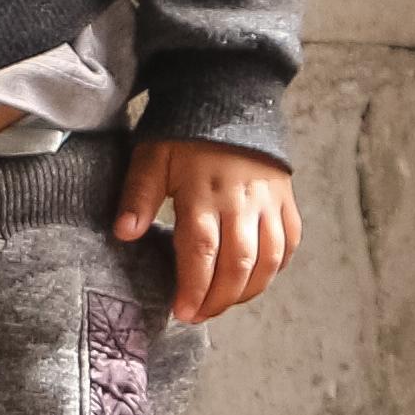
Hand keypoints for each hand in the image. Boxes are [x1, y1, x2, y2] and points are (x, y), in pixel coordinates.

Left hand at [119, 137, 299, 323]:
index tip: (182, 311)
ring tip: (224, 303)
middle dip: (219, 299)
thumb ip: (138, 196)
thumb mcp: (152, 157)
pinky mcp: (286, 199)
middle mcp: (241, 200)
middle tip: (199, 315)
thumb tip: (124, 234)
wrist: (230, 98)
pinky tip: (256, 279)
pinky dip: (276, 268)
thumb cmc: (185, 133)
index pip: (202, 250)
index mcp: (203, 191)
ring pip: (269, 259)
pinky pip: (289, 242)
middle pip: (239, 263)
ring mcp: (269, 201)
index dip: (194, 287)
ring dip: (248, 291)